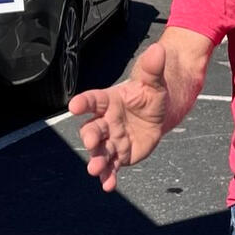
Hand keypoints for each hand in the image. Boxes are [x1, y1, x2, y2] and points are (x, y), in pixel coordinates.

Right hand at [69, 42, 170, 190]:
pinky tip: (108, 185)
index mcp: (109, 100)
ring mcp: (113, 139)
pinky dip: (109, 176)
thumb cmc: (149, 93)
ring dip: (97, 160)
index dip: (84, 102)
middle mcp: (106, 121)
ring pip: (101, 150)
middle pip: (93, 128)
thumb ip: (153, 67)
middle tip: (89, 141)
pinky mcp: (121, 154)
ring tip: (95, 169)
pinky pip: (113, 166)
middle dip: (90, 136)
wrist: (159, 110)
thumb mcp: (154, 79)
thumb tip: (159, 50)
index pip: (94, 100)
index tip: (75, 105)